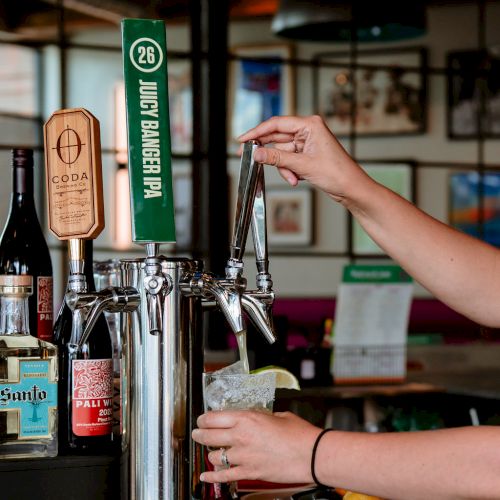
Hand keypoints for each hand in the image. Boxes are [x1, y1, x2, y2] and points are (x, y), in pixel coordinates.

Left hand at [192, 410, 321, 484]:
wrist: (311, 455)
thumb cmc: (299, 434)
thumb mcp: (277, 415)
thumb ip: (262, 416)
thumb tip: (256, 418)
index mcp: (247, 418)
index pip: (214, 418)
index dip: (204, 418)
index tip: (202, 419)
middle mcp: (241, 437)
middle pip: (209, 435)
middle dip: (199, 434)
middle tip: (197, 432)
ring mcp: (244, 456)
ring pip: (215, 456)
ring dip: (210, 453)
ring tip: (209, 451)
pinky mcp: (250, 472)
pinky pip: (224, 476)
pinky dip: (212, 476)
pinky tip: (206, 476)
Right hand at [238, 115, 367, 202]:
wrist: (351, 188)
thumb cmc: (338, 173)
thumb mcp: (303, 166)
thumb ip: (277, 158)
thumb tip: (257, 154)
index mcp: (310, 125)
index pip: (276, 124)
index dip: (257, 132)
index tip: (242, 139)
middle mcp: (308, 131)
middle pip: (277, 138)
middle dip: (267, 152)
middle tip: (249, 158)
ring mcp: (307, 143)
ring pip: (282, 153)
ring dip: (283, 167)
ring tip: (293, 178)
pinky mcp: (307, 155)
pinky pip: (289, 160)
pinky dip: (289, 171)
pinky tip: (297, 179)